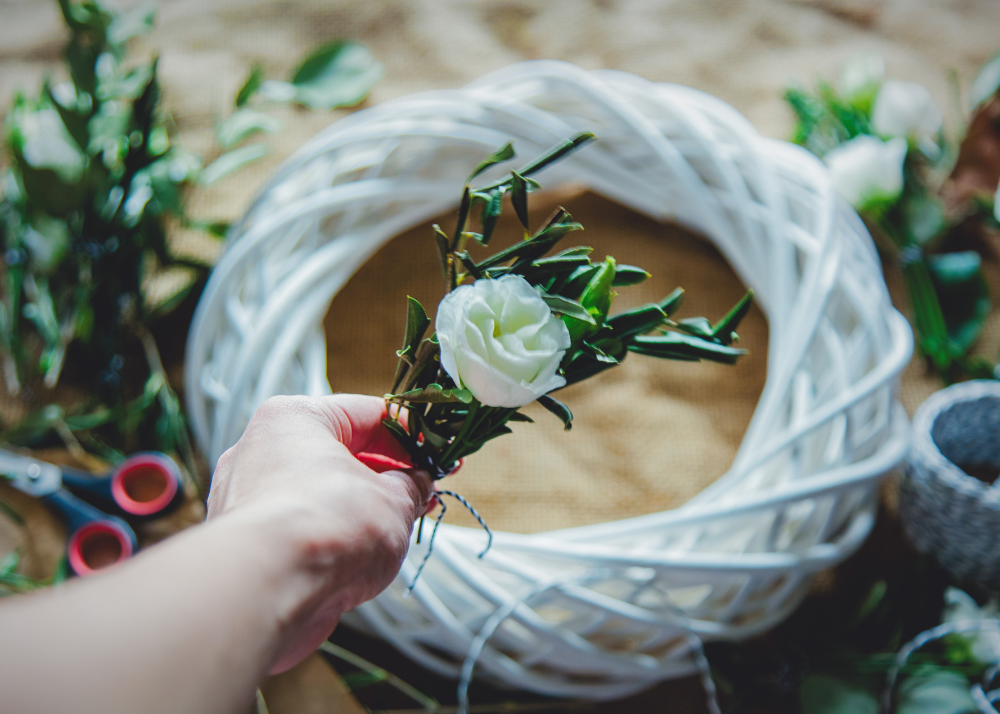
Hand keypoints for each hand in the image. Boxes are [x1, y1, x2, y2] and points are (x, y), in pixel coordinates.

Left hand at [207, 394, 432, 671]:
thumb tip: (418, 485)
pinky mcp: (246, 541)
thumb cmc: (325, 529)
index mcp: (297, 418)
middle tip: (426, 491)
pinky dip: (333, 535)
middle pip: (341, 453)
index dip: (413, 435)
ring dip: (362, 507)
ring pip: (320, 492)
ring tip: (403, 525)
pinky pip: (301, 526)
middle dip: (388, 474)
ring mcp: (249, 496)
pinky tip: (363, 553)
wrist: (267, 592)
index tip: (439, 453)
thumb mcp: (394, 501)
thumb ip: (412, 486)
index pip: (368, 413)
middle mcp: (263, 449)